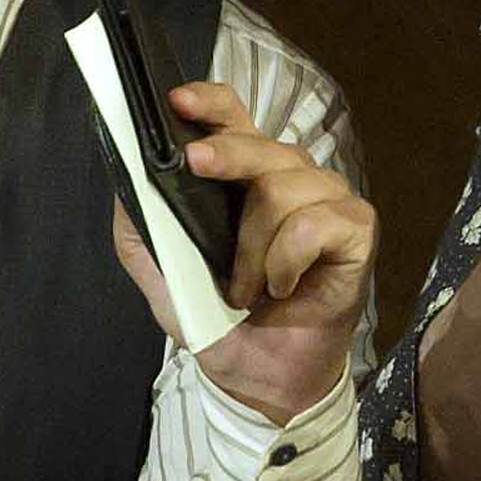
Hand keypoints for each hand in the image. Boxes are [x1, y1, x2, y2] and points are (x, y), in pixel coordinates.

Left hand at [108, 81, 379, 424]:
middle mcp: (291, 179)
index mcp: (246, 179)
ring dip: (252, 247)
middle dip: (224, 155)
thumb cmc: (222, 324)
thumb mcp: (166, 280)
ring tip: (247, 288)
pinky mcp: (357, 231)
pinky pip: (313, 224)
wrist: (261, 379)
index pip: (235, 117)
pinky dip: (286, 261)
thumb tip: (123, 186)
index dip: (210, 102)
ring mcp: (329, 201)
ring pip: (283, 188)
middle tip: (194, 166)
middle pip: (262, 144)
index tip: (178, 102)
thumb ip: (143, 234)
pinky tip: (283, 288)